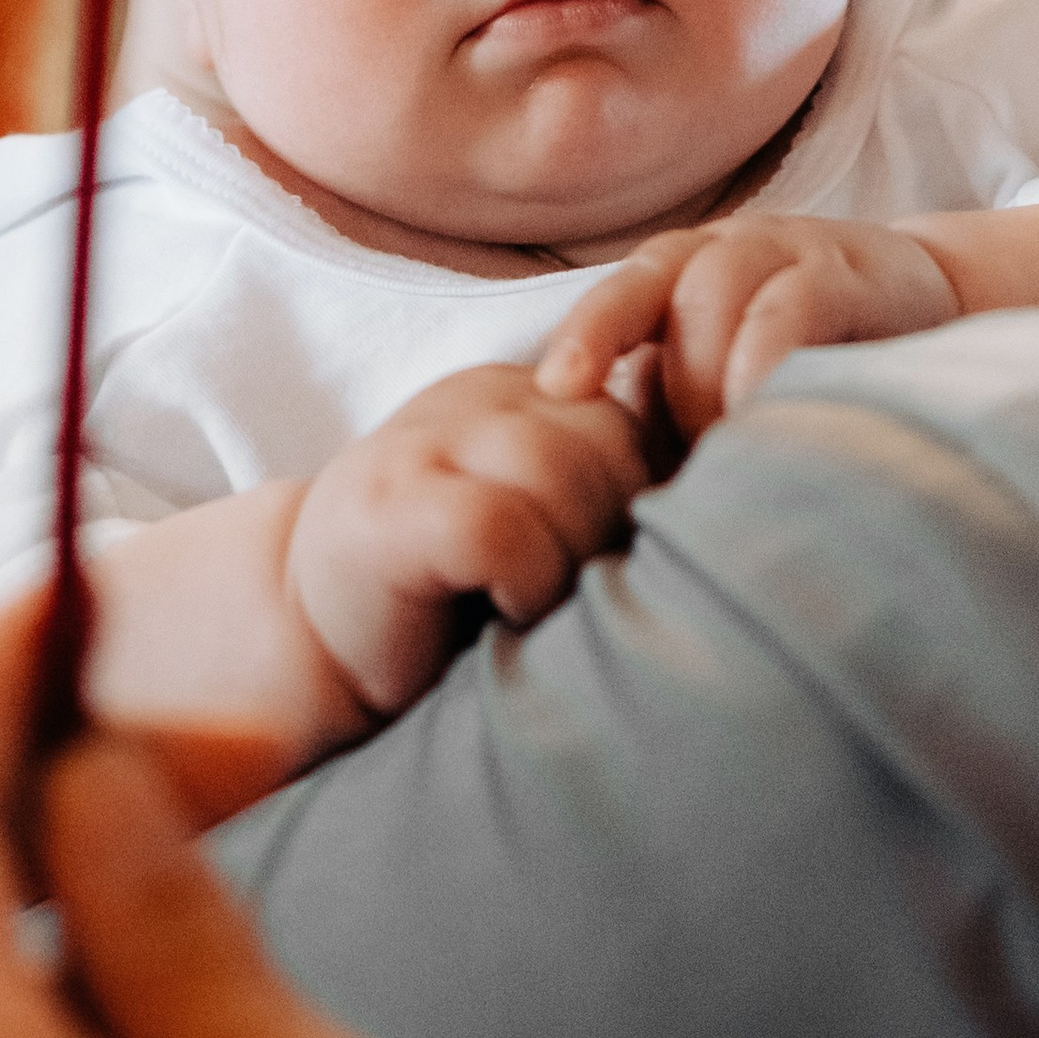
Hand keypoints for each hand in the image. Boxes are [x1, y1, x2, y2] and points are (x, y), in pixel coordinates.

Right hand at [287, 362, 649, 719]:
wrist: (311, 644)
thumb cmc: (456, 601)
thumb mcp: (545, 523)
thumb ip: (607, 489)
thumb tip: (727, 496)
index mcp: (521, 393)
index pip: (631, 411)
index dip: (643, 493)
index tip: (612, 556)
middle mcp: (474, 398)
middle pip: (607, 435)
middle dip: (611, 524)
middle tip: (575, 587)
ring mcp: (424, 442)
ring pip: (559, 472)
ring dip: (568, 558)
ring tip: (535, 604)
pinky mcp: (391, 505)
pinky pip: (501, 528)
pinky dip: (523, 582)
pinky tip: (501, 612)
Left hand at [537, 215, 964, 444]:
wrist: (927, 308)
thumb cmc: (803, 368)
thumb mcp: (724, 385)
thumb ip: (666, 422)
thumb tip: (600, 499)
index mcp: (682, 275)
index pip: (621, 295)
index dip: (587, 333)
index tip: (556, 390)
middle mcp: (727, 250)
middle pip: (660, 291)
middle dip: (670, 383)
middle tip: (697, 456)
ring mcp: (793, 252)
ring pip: (716, 287)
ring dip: (711, 375)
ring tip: (731, 440)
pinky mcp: (855, 274)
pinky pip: (792, 302)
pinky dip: (765, 354)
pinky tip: (763, 405)